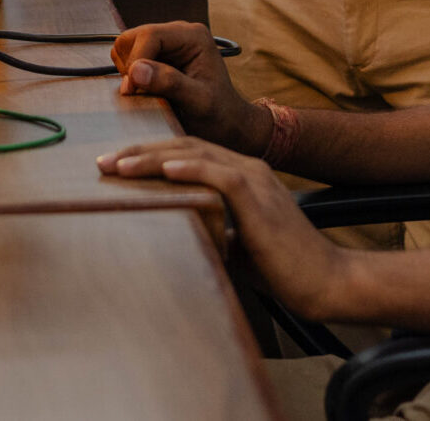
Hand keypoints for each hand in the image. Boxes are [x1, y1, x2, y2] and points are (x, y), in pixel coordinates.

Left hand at [95, 138, 352, 319]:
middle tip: (103, 160)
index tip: (116, 165)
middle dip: (139, 152)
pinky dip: (189, 169)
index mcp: (241, 175)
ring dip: (152, 158)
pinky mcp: (258, 196)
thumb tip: (179, 232)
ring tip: (119, 164)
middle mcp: (245, 168)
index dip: (149, 156)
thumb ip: (212, 229)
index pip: (186, 154)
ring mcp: (253, 178)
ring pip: (194, 154)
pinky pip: (218, 174)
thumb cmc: (284, 269)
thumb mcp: (237, 244)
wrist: (326, 281)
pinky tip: (164, 170)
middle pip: (183, 147)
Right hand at [111, 22, 270, 154]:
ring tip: (146, 93)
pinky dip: (130, 75)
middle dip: (130, 66)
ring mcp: (167, 43)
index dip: (135, 61)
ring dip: (129, 71)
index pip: (150, 36)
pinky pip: (129, 58)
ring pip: (127, 47)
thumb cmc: (219, 115)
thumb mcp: (199, 102)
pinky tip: (147, 91)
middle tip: (139, 94)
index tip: (131, 90)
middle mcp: (179, 33)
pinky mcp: (158, 55)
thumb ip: (170, 83)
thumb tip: (136, 70)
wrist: (227, 124)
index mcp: (194, 36)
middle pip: (134, 37)